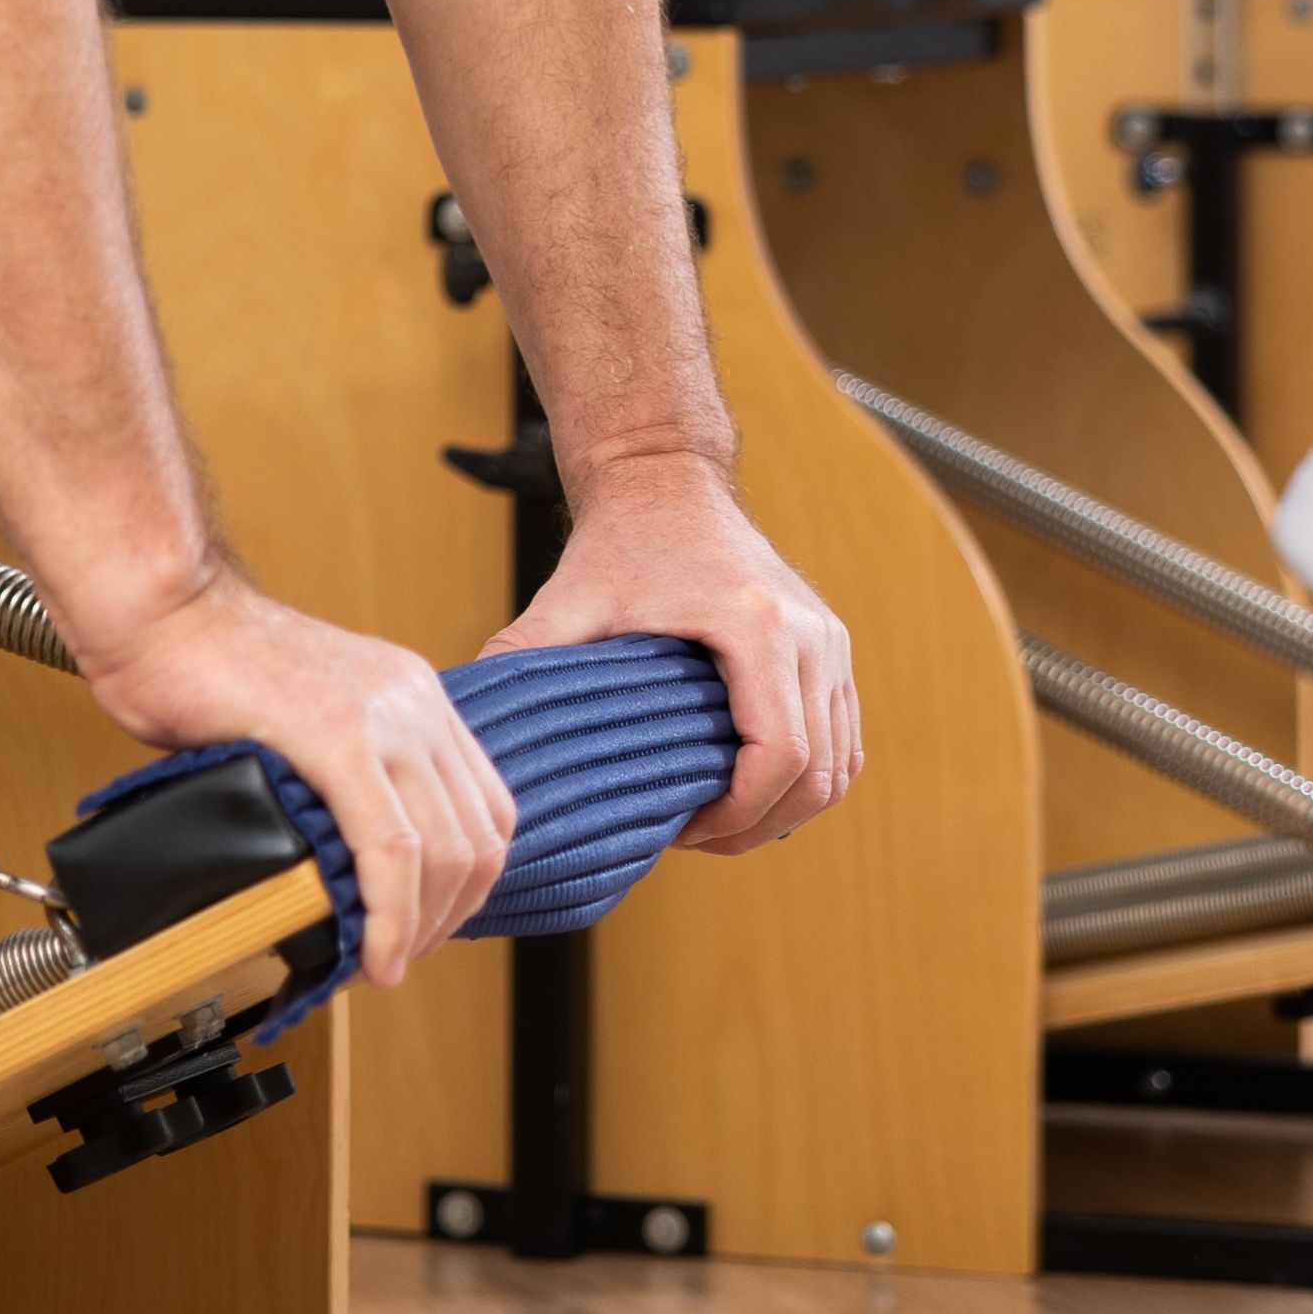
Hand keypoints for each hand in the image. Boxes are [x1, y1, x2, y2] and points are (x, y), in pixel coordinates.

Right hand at [75, 571, 512, 986]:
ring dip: (420, 931)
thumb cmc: (201, 667)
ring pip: (445, 853)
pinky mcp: (337, 733)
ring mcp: (383, 714)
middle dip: (445, 922)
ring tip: (376, 966)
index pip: (486, 812)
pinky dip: (390, 918)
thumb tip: (340, 866)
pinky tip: (372, 954)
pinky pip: (390, 847)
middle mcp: (414, 700)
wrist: (158, 609)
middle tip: (391, 961)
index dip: (464, 890)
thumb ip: (338, 781)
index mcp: (413, 695)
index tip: (418, 931)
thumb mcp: (302, 724)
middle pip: (479, 841)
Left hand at [492, 451, 859, 855]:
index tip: (684, 832)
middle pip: (818, 774)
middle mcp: (811, 634)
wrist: (664, 476)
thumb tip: (470, 721)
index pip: (781, 756)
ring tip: (717, 821)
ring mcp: (830, 640)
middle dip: (759, 824)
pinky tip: (747, 791)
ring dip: (785, 809)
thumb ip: (523, 653)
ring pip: (839, 764)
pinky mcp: (831, 646)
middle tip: (693, 837)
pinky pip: (842, 739)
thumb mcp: (569, 598)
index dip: (739, 816)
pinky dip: (807, 778)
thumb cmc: (619, 540)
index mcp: (758, 627)